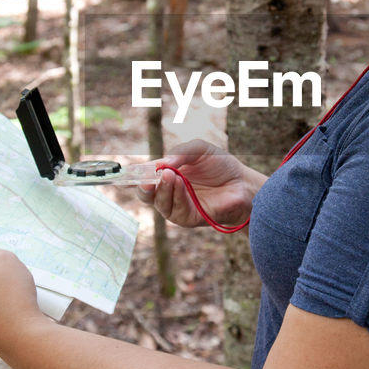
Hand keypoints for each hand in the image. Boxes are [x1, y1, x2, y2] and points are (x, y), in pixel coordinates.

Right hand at [136, 139, 263, 228]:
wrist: (243, 182)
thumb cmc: (221, 165)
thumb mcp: (199, 149)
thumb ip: (180, 153)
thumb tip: (161, 164)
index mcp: (168, 176)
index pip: (145, 178)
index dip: (133, 176)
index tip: (125, 172)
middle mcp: (169, 193)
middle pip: (146, 195)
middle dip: (143, 187)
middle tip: (147, 177)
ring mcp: (178, 207)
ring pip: (159, 203)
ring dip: (162, 189)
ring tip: (169, 175)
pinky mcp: (189, 218)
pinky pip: (176, 210)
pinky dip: (176, 196)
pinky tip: (180, 184)